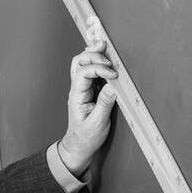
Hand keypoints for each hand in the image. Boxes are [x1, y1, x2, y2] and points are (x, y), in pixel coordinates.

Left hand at [58, 40, 117, 175]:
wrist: (79, 146)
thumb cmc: (86, 137)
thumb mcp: (98, 123)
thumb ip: (105, 103)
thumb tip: (113, 86)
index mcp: (77, 96)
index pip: (84, 73)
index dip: (99, 69)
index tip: (114, 75)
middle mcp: (77, 89)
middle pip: (78, 62)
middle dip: (92, 54)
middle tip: (107, 49)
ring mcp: (82, 88)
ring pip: (82, 64)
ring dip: (93, 54)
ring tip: (104, 46)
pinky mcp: (89, 90)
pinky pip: (90, 71)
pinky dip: (97, 62)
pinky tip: (104, 56)